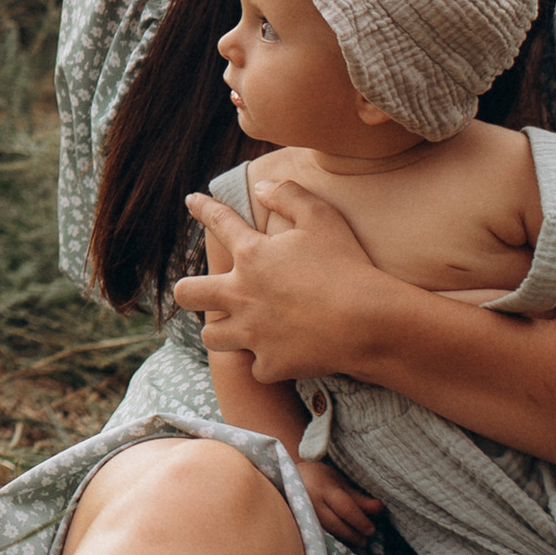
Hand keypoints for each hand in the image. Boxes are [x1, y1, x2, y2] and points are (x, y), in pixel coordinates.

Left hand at [180, 182, 386, 387]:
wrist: (368, 322)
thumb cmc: (347, 265)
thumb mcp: (322, 217)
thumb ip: (288, 194)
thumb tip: (261, 187)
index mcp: (252, 255)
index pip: (219, 222)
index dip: (203, 208)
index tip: (192, 201)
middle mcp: (242, 295)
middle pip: (187, 293)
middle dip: (189, 291)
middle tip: (202, 292)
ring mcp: (252, 333)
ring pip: (211, 337)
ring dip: (222, 332)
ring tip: (236, 329)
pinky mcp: (270, 364)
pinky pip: (257, 368)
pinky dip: (268, 363)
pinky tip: (279, 357)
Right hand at [294, 456, 383, 547]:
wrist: (285, 475)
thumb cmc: (318, 477)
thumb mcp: (339, 482)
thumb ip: (358, 497)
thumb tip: (380, 508)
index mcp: (323, 488)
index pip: (345, 508)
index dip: (360, 521)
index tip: (371, 530)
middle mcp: (310, 502)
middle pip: (335, 524)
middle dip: (353, 534)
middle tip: (365, 540)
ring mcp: (300, 514)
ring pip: (325, 533)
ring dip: (343, 539)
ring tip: (356, 541)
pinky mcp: (296, 523)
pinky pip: (316, 534)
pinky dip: (330, 540)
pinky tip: (340, 542)